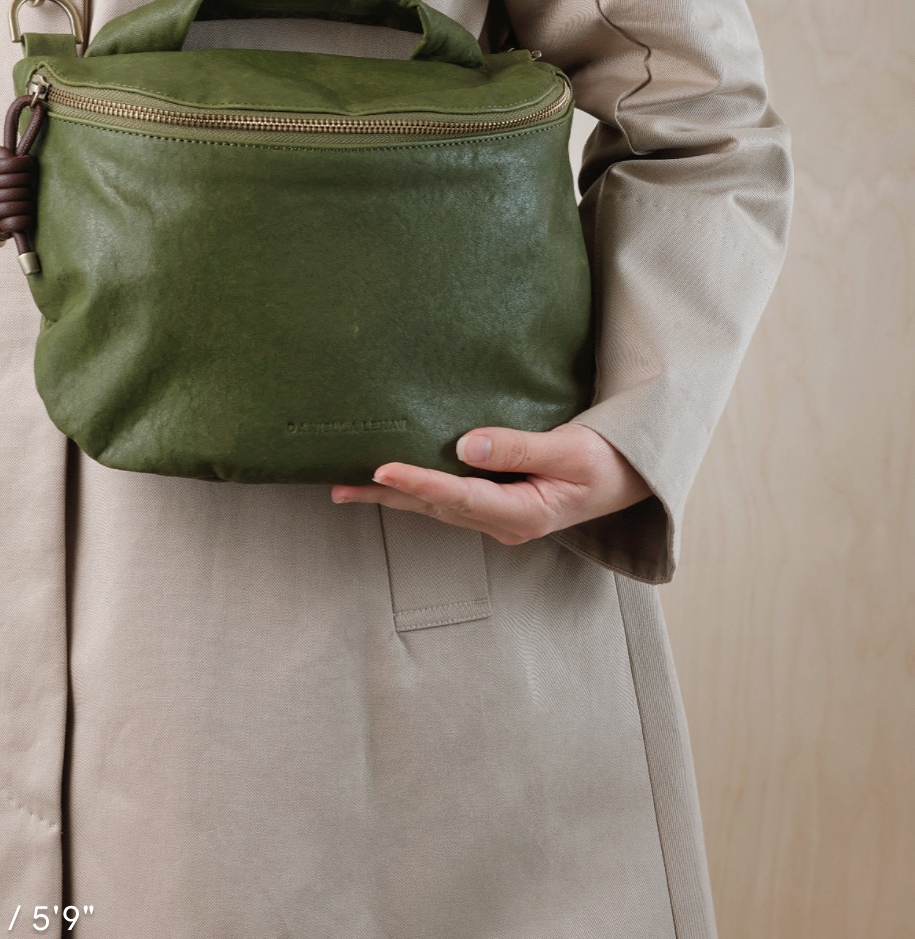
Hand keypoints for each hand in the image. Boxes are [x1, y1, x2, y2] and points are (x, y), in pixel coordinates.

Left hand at [331, 423, 652, 544]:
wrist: (627, 477)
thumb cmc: (604, 461)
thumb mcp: (570, 450)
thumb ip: (519, 447)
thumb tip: (466, 444)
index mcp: (524, 513)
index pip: (459, 496)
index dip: (418, 481)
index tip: (383, 467)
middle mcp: (503, 522)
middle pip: (435, 507)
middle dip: (387, 495)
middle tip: (339, 485)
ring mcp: (497, 518)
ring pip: (435, 507)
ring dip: (391, 496)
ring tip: (345, 487)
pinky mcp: (495, 506)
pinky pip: (446, 500)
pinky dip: (413, 491)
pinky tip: (388, 482)